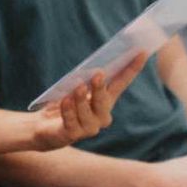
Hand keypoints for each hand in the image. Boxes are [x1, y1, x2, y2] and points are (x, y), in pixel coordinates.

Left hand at [31, 53, 147, 150]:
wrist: (45, 127)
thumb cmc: (64, 102)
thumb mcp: (75, 87)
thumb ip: (86, 79)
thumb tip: (96, 69)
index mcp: (106, 99)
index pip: (122, 82)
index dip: (132, 68)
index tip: (142, 52)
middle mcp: (101, 115)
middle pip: (104, 101)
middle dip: (100, 88)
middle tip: (97, 74)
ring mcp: (88, 127)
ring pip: (87, 112)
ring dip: (82, 99)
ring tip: (78, 87)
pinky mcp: (72, 135)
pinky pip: (71, 122)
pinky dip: (68, 110)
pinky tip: (65, 100)